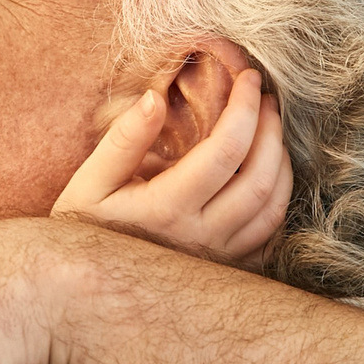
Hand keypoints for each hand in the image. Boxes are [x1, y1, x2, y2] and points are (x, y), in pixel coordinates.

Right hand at [53, 67, 289, 263]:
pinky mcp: (227, 273)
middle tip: (265, 98)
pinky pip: (270, 237)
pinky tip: (268, 174)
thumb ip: (124, 139)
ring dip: (281, 163)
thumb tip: (156, 98)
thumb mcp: (92, 180)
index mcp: (167, 209)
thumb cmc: (85, 226)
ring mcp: (217, 260)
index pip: (224, 151)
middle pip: (260, 178)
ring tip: (270, 130)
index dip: (244, 108)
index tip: (249, 78)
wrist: (82, 286)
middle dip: (270, 130)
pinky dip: (278, 200)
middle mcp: (200, 238)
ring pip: (272, 209)